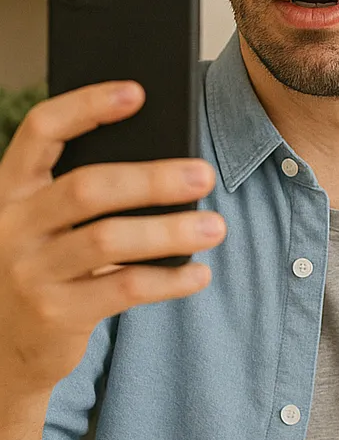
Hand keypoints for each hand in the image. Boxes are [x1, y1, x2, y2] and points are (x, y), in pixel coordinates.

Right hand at [0, 81, 225, 403]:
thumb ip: (83, 196)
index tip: (137, 92)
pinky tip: (199, 274)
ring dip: (170, 231)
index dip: (86, 106)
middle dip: (152, 179)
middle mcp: (12, 225)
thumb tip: (170, 165)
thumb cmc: (44, 267)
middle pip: (88, 187)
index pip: (40, 131)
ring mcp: (30, 271)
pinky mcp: (55, 314)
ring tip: (215, 227)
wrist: (3, 347)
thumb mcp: (46, 224)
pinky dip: (169, 281)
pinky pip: (124, 290)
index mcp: (10, 189)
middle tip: (204, 174)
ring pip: (109, 240)